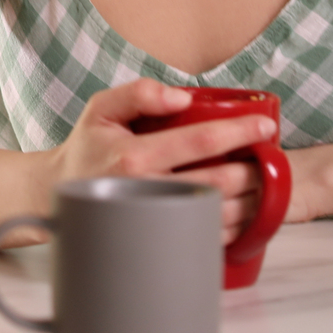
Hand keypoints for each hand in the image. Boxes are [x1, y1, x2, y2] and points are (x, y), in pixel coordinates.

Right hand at [47, 79, 277, 244]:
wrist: (59, 193)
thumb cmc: (88, 148)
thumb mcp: (101, 107)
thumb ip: (139, 93)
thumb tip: (182, 96)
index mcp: (135, 156)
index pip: (201, 141)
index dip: (240, 132)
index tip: (265, 126)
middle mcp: (147, 191)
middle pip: (218, 180)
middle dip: (254, 168)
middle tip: (272, 156)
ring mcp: (154, 220)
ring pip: (217, 212)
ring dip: (250, 199)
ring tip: (265, 182)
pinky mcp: (159, 239)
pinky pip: (206, 237)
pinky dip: (233, 224)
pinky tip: (244, 209)